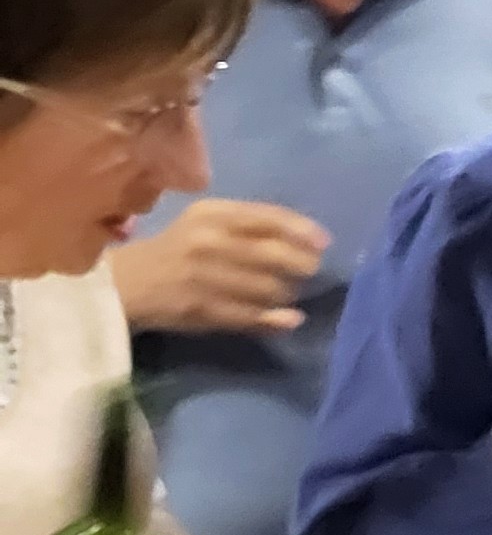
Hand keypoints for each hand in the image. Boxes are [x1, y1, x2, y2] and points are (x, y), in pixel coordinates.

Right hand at [112, 200, 329, 334]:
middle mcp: (207, 241)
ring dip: (288, 293)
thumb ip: (256, 223)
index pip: (268, 217)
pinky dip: (277, 320)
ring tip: (287, 293)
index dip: (303, 231)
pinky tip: (289, 319)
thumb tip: (315, 238)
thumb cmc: (180, 247)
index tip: (323, 243)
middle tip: (309, 271)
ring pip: (268, 287)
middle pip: (274, 254)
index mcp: (212, 213)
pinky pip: (251, 315)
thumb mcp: (210, 222)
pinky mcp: (200, 308)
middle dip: (302, 265)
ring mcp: (203, 276)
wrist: (125, 282)